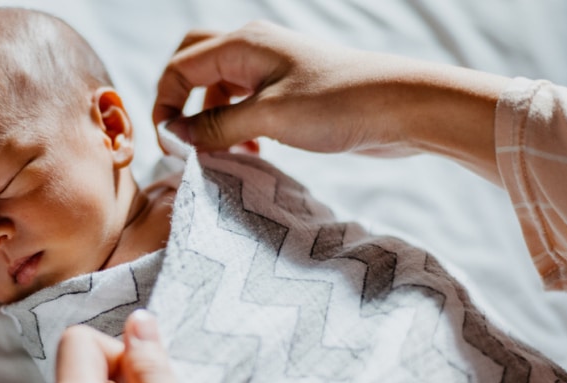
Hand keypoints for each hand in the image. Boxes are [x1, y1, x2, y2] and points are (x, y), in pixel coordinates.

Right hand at [153, 21, 508, 181]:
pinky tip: (251, 154)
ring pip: (219, 90)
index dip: (166, 106)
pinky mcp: (287, 92)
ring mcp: (271, 70)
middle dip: (181, 104)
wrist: (400, 107)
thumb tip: (175, 136)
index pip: (180, 68)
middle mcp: (253, 50)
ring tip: (224, 155)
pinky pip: (245, 105)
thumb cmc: (338, 104)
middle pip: (193, 66)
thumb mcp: (268, 118)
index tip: (170, 147)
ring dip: (212, 122)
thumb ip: (216, 126)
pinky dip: (236, 128)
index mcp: (243, 44)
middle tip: (183, 142)